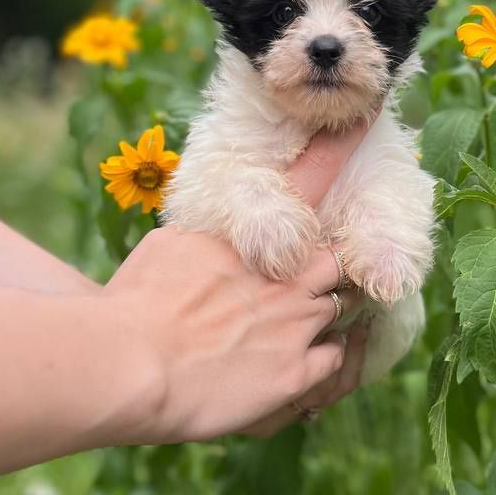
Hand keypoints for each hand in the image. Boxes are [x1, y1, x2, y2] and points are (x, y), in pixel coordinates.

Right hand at [102, 124, 369, 441]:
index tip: (363, 120)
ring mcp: (297, 323)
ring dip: (325, 315)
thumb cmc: (135, 302)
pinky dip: (323, 360)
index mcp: (254, 236)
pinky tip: (297, 366)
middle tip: (311, 281)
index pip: (314, 177)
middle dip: (330, 268)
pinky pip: (334, 362)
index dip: (342, 148)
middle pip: (336, 258)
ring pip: (340, 310)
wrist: (132, 362)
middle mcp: (287, 274)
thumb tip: (209, 243)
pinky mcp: (296, 374)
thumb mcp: (166, 248)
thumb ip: (204, 242)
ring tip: (293, 330)